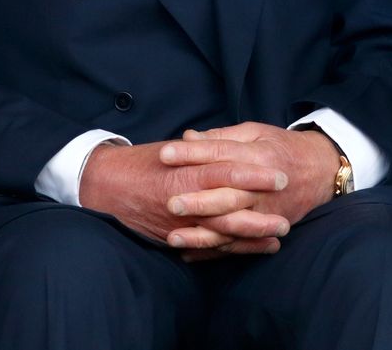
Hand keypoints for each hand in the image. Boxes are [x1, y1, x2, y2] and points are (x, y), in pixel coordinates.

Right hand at [78, 140, 289, 254]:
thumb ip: (203, 148)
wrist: (103, 186)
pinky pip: (209, 247)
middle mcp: (183, 199)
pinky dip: (234, 249)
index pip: (226, 170)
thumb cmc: (142, 163)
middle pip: (229, 206)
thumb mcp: (174, 149)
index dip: (254, 174)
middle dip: (260, 210)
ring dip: (253, 234)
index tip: (280, 175)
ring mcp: (179, 223)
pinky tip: (258, 248)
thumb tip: (229, 143)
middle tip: (288, 208)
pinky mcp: (175, 238)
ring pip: (222, 231)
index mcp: (185, 170)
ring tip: (280, 233)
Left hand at [157, 122, 339, 249]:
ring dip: (203, 233)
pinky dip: (215, 251)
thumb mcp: (256, 132)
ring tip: (173, 237)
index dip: (193, 153)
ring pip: (232, 225)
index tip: (165, 153)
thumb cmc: (282, 147)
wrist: (320, 171)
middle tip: (169, 202)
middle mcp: (262, 185)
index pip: (221, 153)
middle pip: (227, 193)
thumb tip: (189, 137)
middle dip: (198, 199)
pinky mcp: (267, 228)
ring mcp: (266, 210)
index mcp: (259, 155)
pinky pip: (239, 244)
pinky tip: (189, 254)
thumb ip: (223, 136)